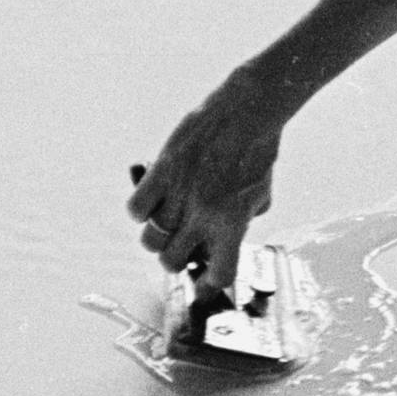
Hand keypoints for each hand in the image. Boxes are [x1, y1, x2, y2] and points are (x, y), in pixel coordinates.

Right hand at [125, 76, 285, 292]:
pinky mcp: (162, 173)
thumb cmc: (258, 151)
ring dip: (155, 235)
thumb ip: (242, 220)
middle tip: (178, 243)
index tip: (204, 281)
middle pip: (171, 261)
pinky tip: (152, 197)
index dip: (210, 283)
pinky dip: (140, 207)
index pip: (220, 273)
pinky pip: (136, 208)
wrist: (247, 112)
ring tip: (164, 221)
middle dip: (173, 257)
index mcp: (234, 223)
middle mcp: (204, 216)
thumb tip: (224, 239)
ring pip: (150, 240)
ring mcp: (180, 195)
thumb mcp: (260, 193)